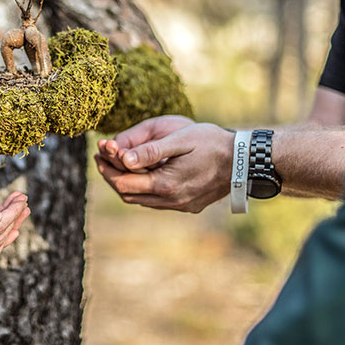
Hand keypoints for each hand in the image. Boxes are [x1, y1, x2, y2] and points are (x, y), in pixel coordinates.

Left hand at [96, 123, 233, 212]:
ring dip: (127, 183)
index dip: (107, 169)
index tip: (98, 153)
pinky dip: (144, 188)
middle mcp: (171, 200)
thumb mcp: (180, 139)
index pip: (123, 183)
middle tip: (102, 158)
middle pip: (128, 194)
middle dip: (112, 176)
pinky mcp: (188, 205)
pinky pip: (156, 201)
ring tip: (118, 164)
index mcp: (166, 185)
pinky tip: (142, 173)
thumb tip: (123, 157)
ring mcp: (180, 205)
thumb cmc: (213, 143)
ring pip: (141, 200)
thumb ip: (151, 149)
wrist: (246, 161)